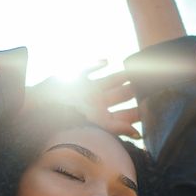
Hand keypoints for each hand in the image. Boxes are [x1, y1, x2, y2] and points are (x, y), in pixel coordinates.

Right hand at [24, 62, 140, 138]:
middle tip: (151, 81)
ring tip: (135, 69)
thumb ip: (118, 128)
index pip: (125, 113)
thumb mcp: (96, 123)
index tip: (154, 102)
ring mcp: (87, 90)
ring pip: (110, 80)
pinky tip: (106, 61)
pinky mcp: (76, 78)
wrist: (41, 105)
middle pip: (121, 95)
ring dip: (122, 75)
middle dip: (134, 89)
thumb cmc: (68, 117)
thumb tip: (139, 135)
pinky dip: (97, 64)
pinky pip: (89, 69)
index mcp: (101, 116)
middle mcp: (96, 103)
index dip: (139, 108)